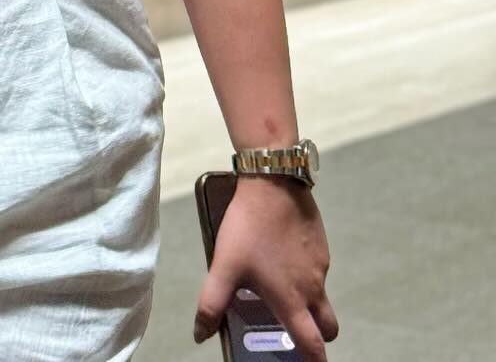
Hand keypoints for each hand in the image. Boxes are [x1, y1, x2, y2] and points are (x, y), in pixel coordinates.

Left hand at [194, 175, 338, 357]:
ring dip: (308, 300)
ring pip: (321, 295)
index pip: (313, 346)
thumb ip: (212, 304)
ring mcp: (321, 267)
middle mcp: (313, 289)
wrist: (273, 183)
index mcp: (292, 301)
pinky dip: (305, 272)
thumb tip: (200, 335)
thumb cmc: (249, 229)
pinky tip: (280, 253)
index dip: (314, 361)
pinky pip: (317, 269)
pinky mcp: (321, 245)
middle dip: (318, 336)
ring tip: (278, 284)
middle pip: (328, 327)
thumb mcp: (223, 266)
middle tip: (297, 329)